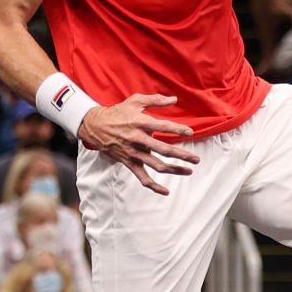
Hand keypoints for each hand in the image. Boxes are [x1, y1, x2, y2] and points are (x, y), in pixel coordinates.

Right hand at [76, 93, 199, 195]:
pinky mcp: (129, 163)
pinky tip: (166, 191)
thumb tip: (174, 99)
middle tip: (196, 159)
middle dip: (182, 155)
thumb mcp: (135, 101)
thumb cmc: (118, 112)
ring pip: (157, 165)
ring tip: (189, 171)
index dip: (177, 129)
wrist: (95, 126)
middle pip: (163, 149)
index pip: (162, 126)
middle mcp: (138, 139)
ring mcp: (134, 153)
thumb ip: (155, 100)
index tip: (190, 133)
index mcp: (140, 123)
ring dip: (174, 170)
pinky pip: (142, 178)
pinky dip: (154, 186)